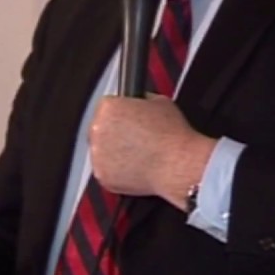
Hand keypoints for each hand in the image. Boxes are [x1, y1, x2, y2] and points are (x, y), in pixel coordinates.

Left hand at [88, 94, 215, 207]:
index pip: (106, 106)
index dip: (121, 113)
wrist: (178, 164)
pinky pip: (106, 170)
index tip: (129, 119)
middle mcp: (98, 129)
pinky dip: (117, 171)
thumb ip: (141, 100)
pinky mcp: (102, 175)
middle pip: (100, 128)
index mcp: (109, 108)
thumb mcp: (160, 102)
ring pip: (102, 151)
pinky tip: (135, 166)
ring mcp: (97, 154)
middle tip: (135, 138)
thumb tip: (139, 102)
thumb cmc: (172, 135)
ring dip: (114, 151)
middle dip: (114, 132)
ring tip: (138, 154)